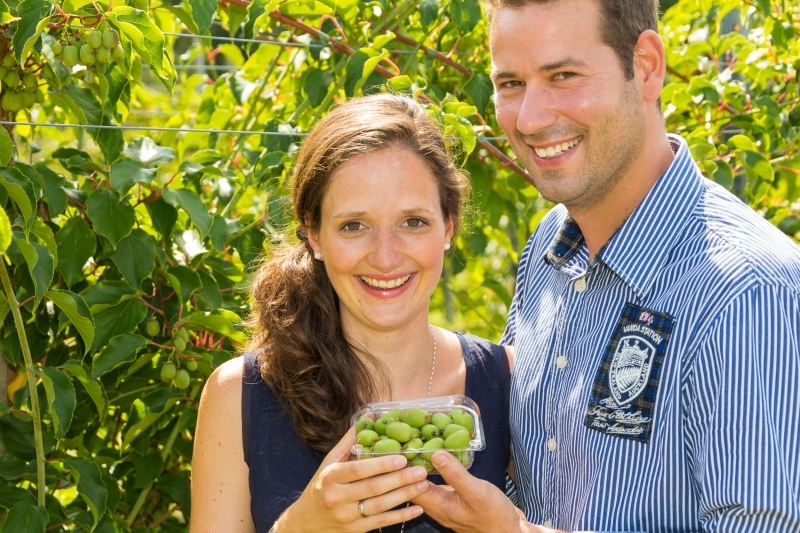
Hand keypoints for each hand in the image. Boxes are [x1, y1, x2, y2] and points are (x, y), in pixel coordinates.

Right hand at [277, 430, 429, 532]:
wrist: (306, 524)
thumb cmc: (320, 487)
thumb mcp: (329, 463)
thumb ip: (349, 441)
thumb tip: (369, 415)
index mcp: (331, 477)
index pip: (359, 470)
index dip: (381, 464)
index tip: (402, 458)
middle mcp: (337, 497)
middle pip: (373, 488)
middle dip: (400, 479)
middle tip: (421, 470)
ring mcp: (346, 517)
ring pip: (380, 506)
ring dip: (405, 495)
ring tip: (424, 484)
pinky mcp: (355, 531)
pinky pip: (381, 523)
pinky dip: (401, 516)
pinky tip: (418, 509)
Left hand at [412, 451, 561, 532]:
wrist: (510, 532)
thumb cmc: (494, 515)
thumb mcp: (477, 492)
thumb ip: (456, 474)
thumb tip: (435, 454)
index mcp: (438, 506)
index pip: (411, 486)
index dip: (402, 468)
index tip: (397, 446)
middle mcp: (437, 507)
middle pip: (414, 486)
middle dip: (407, 466)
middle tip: (402, 442)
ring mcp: (445, 505)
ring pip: (424, 485)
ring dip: (418, 468)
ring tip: (414, 447)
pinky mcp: (453, 501)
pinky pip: (436, 485)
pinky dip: (432, 472)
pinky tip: (434, 460)